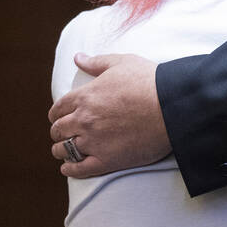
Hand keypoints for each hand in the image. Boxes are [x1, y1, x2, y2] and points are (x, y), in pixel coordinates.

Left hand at [48, 53, 170, 178]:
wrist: (170, 107)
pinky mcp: (106, 160)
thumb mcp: (121, 63)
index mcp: (85, 96)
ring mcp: (93, 141)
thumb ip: (96, 62)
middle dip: (58, 131)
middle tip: (62, 133)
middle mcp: (84, 119)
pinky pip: (79, 169)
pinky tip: (68, 167)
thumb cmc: (148, 81)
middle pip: (58, 129)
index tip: (59, 117)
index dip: (56, 113)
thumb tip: (78, 57)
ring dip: (61, 150)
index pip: (58, 108)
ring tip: (64, 151)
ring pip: (65, 149)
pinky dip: (70, 169)